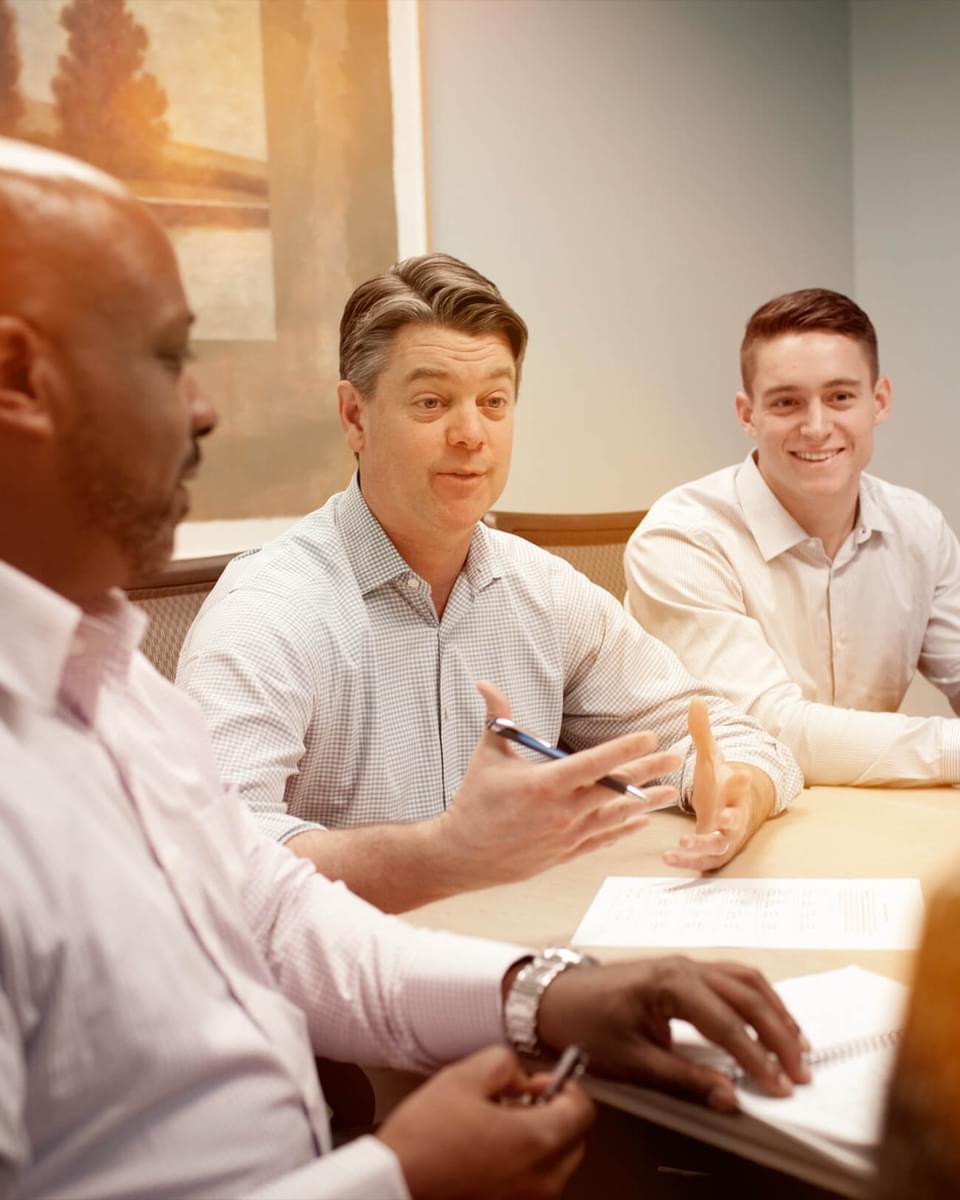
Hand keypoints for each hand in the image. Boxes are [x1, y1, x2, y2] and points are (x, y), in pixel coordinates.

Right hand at [376, 1046, 594, 1199]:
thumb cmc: (423, 1143)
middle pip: (573, 1140)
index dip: (564, 1086)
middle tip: (518, 1101)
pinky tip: (485, 1153)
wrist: (393, 1188)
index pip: (583, 1109)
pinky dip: (519, 1168)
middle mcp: (541, 1180)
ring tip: (494, 1127)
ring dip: (535, 1142)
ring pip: (552, 1166)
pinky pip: (529, 1187)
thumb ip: (504, 1063)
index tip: (543, 1082)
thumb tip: (519, 1075)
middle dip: (551, 1114)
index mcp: (538, 1141)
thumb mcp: (463, 1076)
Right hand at [437, 682, 680, 887]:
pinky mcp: (565, 853)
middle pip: (614, 788)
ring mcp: (566, 835)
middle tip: (675, 759)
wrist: (463, 854)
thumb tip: (484, 682)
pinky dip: (623, 829)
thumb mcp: (487, 755)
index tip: (650, 736)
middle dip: (648, 771)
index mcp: (545, 784)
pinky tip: (641, 822)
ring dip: (645, 803)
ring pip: (615, 817)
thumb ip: (496, 716)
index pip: (595, 763)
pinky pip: (602, 840)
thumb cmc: (474, 802)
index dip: (626, 748)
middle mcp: (562, 811)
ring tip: (669, 793)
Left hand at [536, 957, 810, 1112]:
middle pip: (746, 995)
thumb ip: (683, 1080)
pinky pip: (732, 978)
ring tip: (797, 1046)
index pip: (727, 1023)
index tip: (780, 1087)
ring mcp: (685, 965)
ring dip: (774, 1011)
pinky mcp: (683, 972)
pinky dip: (759, 999)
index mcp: (670, 983)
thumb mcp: (631, 1061)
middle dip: (778, 1033)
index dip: (757, 1057)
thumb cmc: (585, 1024)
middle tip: (799, 1071)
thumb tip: (729, 1097)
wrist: (554, 998)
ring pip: (745, 980)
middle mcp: (684, 967)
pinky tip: (770, 1019)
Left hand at [662, 698, 775, 870]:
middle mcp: (733, 815)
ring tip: (684, 842)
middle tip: (726, 819)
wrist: (729, 812)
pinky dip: (687, 861)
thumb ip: (702, 732)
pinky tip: (668, 858)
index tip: (741, 772)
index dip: (742, 780)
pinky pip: (703, 861)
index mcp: (734, 789)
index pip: (742, 783)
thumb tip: (696, 700)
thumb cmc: (720, 784)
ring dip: (704, 845)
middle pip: (737, 819)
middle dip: (734, 819)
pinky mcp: (713, 853)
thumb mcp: (710, 757)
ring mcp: (725, 837)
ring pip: (720, 844)